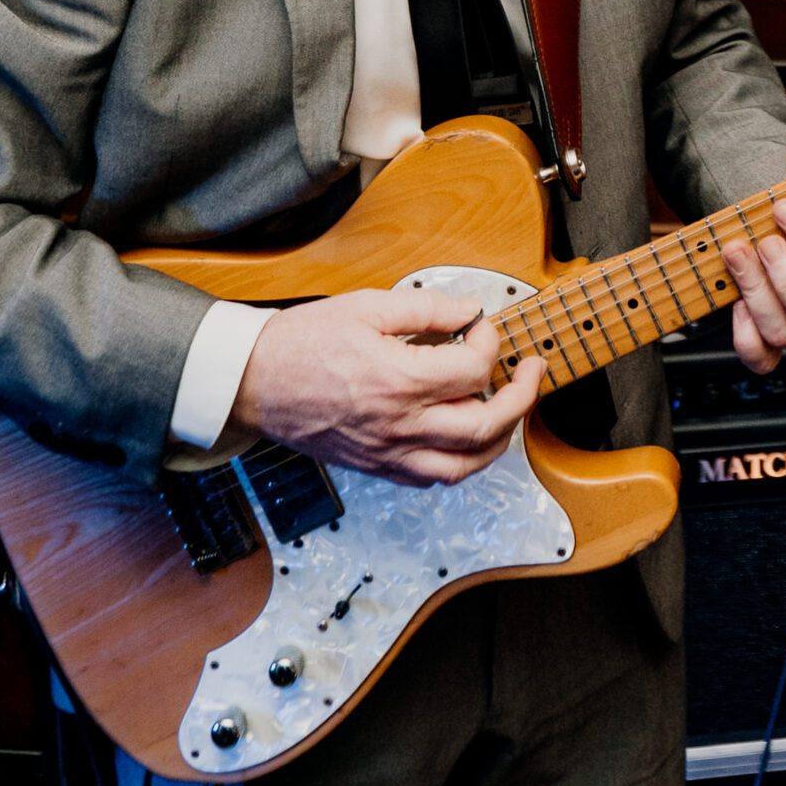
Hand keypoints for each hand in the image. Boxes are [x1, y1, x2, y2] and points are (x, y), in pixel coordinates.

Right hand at [233, 286, 544, 485]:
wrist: (253, 383)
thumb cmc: (300, 344)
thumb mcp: (365, 307)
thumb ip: (424, 308)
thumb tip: (467, 311)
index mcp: (399, 380)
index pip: (475, 369)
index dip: (489, 342)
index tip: (480, 325)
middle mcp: (400, 425)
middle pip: (487, 425)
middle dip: (523, 396)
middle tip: (531, 371)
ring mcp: (390, 453)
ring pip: (468, 464)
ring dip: (501, 437)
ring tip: (510, 409)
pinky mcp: (378, 467)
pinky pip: (434, 479)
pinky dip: (462, 461)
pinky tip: (466, 437)